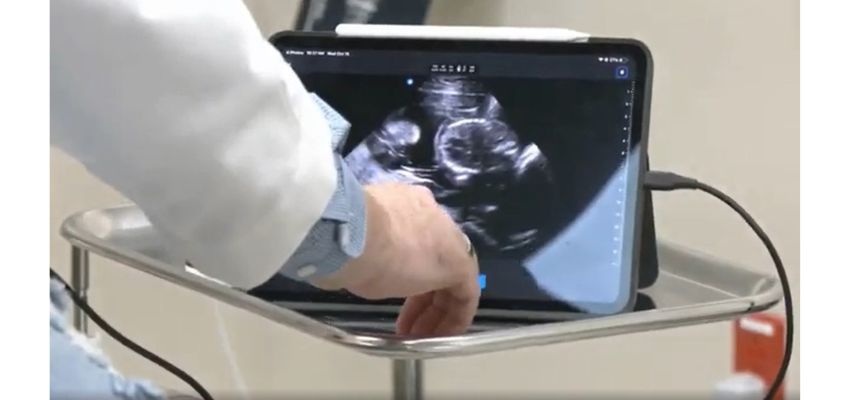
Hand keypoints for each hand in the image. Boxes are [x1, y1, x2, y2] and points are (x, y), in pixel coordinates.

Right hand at [312, 183, 479, 336]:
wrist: (353, 233)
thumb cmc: (346, 240)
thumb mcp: (360, 245)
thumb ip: (374, 252)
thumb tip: (370, 265)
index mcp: (406, 204)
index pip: (417, 240)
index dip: (408, 274)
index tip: (394, 296)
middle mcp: (432, 216)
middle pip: (436, 259)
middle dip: (421, 295)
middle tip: (405, 322)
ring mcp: (448, 236)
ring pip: (451, 276)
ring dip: (435, 308)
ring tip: (417, 334)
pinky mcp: (460, 263)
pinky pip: (465, 292)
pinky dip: (455, 315)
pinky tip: (440, 333)